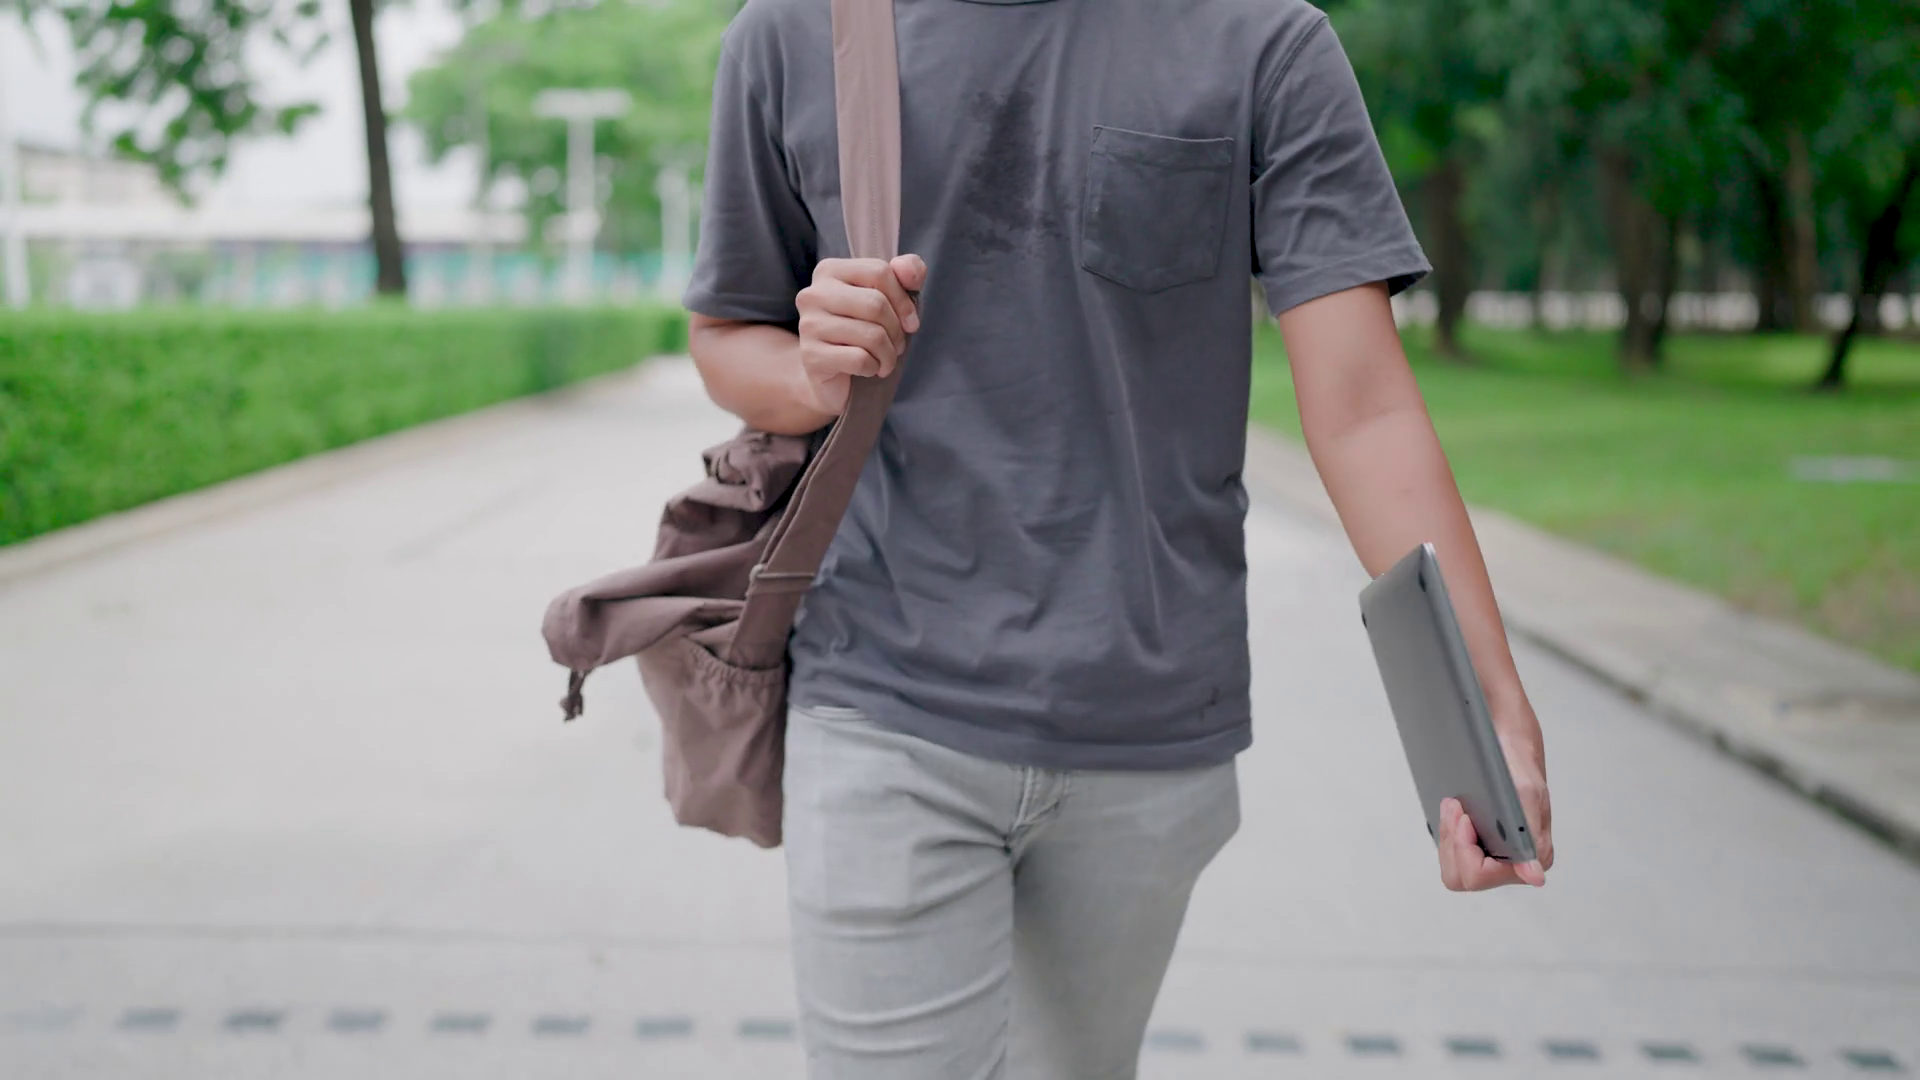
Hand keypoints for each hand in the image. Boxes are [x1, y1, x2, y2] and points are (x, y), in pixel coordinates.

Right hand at [793, 254, 926, 415]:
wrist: (833, 376)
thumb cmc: (864, 332)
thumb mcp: (891, 298)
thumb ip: (907, 272)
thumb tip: (908, 270)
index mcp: (829, 271)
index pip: (879, 272)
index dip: (904, 301)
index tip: (910, 322)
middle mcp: (813, 294)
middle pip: (875, 304)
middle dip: (897, 331)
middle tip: (897, 345)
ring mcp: (808, 325)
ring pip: (871, 335)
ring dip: (889, 354)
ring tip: (885, 359)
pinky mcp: (811, 356)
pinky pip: (860, 359)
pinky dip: (873, 367)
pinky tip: (868, 368)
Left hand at [1436, 732, 1553, 890]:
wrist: (1508, 744)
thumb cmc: (1519, 766)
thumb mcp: (1525, 795)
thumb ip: (1529, 838)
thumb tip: (1534, 876)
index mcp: (1531, 857)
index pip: (1481, 876)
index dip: (1466, 850)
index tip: (1467, 819)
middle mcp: (1514, 863)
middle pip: (1463, 877)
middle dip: (1453, 844)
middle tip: (1457, 810)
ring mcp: (1495, 856)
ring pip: (1454, 866)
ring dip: (1449, 835)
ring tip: (1454, 806)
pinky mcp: (1479, 845)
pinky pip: (1453, 852)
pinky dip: (1449, 830)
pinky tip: (1455, 810)